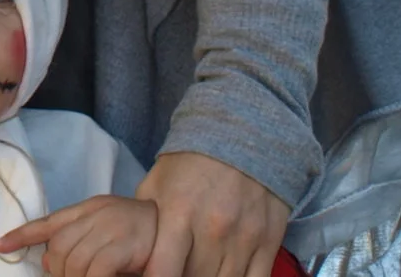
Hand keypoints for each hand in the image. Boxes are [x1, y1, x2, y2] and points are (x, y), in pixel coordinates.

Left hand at [0, 195, 158, 276]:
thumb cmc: (142, 236)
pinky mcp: (126, 245)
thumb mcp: (105, 234)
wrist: (178, 225)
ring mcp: (111, 228)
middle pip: (59, 246)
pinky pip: (96, 269)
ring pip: (74, 260)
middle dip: (58, 272)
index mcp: (88, 209)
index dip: (22, 235)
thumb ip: (77, 243)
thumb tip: (46, 263)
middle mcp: (96, 214)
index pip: (49, 222)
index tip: (0, 245)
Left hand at [134, 152, 291, 276]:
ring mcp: (244, 238)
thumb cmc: (190, 163)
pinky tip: (224, 276)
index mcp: (178, 212)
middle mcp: (212, 229)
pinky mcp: (268, 243)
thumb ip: (146, 219)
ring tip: (197, 271)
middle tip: (175, 271)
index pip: (163, 270)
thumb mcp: (156, 183)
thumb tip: (132, 248)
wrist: (242, 138)